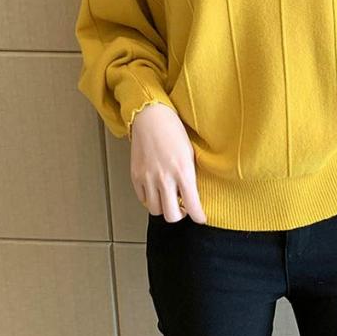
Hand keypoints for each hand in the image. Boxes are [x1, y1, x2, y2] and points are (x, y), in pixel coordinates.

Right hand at [129, 103, 206, 223]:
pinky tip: (156, 189)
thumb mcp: (190, 153)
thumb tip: (192, 195)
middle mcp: (165, 178)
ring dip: (163, 207)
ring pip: (155, 210)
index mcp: (183, 172)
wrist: (151, 117)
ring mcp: (148, 178)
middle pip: (171, 215)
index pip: (193, 205)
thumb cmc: (174, 131)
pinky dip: (150, 199)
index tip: (200, 218)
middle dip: (179, 215)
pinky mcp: (135, 176)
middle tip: (183, 207)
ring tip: (168, 197)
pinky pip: (142, 199)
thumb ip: (191, 176)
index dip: (198, 216)